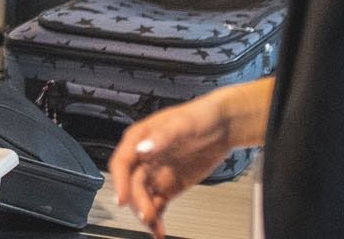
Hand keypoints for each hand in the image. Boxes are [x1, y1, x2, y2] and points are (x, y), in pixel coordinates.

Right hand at [109, 80, 271, 238]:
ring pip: (143, 197)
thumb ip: (162, 137)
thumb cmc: (200, 116)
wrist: (223, 127)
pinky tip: (158, 229)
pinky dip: (157, 217)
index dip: (120, 181)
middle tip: (148, 216)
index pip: (121, 163)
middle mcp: (143, 158)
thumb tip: (142, 149)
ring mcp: (156, 173)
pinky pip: (158, 203)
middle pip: (132, 184)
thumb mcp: (181, 124)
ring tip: (155, 226)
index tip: (123, 199)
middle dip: (138, 202)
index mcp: (139, 139)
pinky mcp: (169, 185)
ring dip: (146, 212)